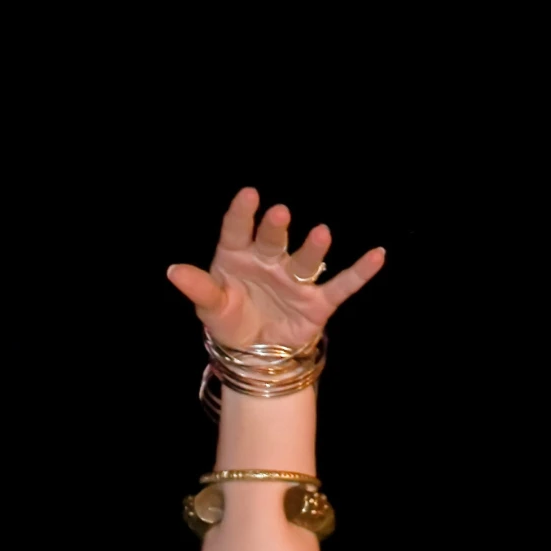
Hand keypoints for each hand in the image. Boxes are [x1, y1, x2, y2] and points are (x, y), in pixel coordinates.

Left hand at [168, 189, 383, 349]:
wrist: (255, 355)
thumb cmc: (231, 321)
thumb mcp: (211, 307)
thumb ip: (198, 288)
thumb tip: (172, 271)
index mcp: (239, 255)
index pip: (238, 230)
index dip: (242, 214)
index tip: (248, 194)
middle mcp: (270, 260)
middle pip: (273, 240)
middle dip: (276, 228)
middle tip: (279, 214)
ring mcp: (295, 280)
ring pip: (306, 260)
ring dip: (314, 248)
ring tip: (321, 233)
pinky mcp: (317, 302)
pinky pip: (342, 286)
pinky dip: (360, 272)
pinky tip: (377, 255)